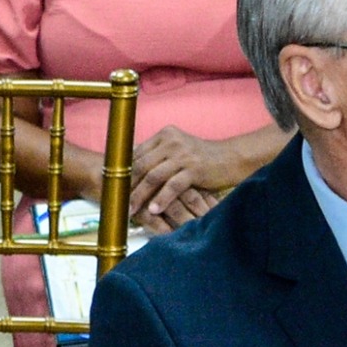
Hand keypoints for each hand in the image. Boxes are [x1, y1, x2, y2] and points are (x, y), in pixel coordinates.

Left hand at [126, 123, 251, 226]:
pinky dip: (161, 199)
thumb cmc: (202, 159)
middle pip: (141, 165)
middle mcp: (171, 141)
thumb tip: (133, 172)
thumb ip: (159, 157)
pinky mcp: (194, 168)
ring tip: (131, 210)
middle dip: (128, 186)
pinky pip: (172, 186)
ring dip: (140, 195)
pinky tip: (153, 211)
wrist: (232, 158)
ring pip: (153, 176)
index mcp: (164, 135)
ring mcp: (183, 154)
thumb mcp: (179, 152)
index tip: (115, 188)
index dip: (125, 173)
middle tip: (118, 203)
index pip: (137, 154)